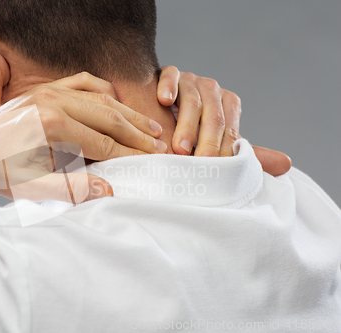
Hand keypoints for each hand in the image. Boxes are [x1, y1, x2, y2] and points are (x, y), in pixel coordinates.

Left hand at [0, 72, 166, 202]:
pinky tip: (117, 103)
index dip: (130, 154)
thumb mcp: (30, 188)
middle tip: (159, 145)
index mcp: (51, 127)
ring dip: (127, 113)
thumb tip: (106, 190)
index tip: (151, 160)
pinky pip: (83, 82)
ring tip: (149, 126)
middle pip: (108, 117)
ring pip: (101, 98)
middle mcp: (53, 101)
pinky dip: (104, 92)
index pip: (103, 143)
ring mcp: (49, 90)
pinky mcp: (45, 87)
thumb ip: (69, 189)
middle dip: (136, 133)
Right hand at [156, 66, 291, 175]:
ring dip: (186, 125)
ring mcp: (191, 80)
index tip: (216, 169)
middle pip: (213, 116)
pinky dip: (168, 87)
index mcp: (228, 105)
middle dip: (206, 141)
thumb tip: (287, 164)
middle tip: (201, 162)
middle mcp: (212, 90)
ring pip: (192, 100)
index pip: (228, 129)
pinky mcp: (170, 73)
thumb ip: (244, 153)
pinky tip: (164, 100)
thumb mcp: (216, 142)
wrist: (161, 107)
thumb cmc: (190, 132)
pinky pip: (170, 76)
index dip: (222, 150)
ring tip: (179, 148)